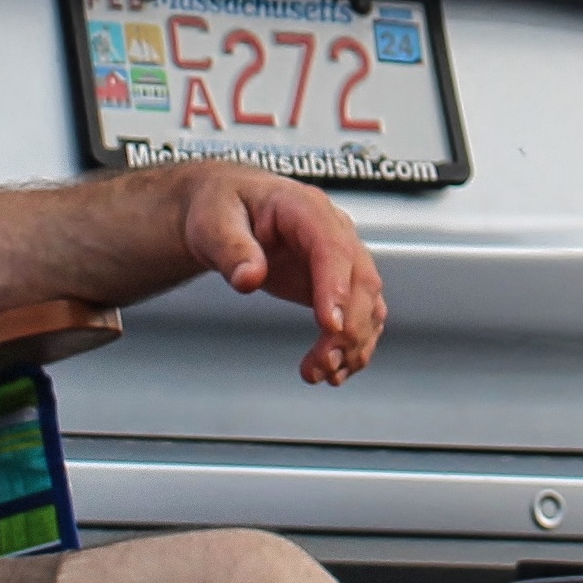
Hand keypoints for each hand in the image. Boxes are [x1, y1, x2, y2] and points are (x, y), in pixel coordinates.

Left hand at [171, 163, 383, 384]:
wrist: (228, 210)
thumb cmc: (223, 208)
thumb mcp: (213, 223)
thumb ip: (231, 249)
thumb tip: (248, 278)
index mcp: (306, 208)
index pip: (332, 246)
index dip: (336, 286)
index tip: (330, 325)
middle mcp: (333, 231)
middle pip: (361, 280)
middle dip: (349, 327)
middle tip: (324, 363)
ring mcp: (340, 258)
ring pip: (368, 303)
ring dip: (354, 343)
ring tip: (323, 374)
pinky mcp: (338, 283)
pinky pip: (360, 317)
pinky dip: (353, 347)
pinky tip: (334, 370)